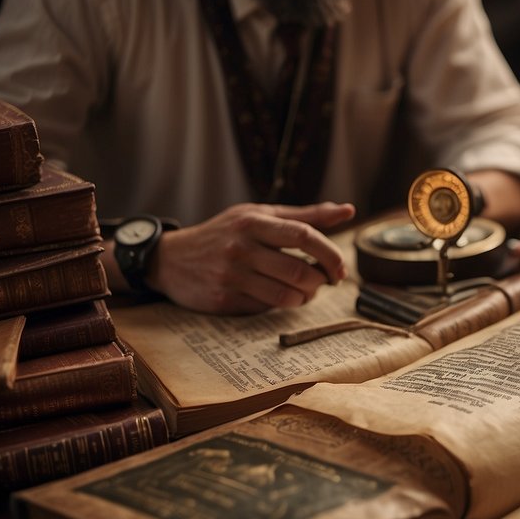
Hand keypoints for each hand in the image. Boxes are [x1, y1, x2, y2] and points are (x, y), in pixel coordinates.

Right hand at [149, 201, 355, 313]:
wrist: (171, 259)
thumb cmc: (226, 233)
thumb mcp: (259, 215)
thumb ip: (304, 216)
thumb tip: (348, 210)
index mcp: (253, 221)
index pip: (304, 236)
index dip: (330, 254)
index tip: (340, 268)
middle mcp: (241, 246)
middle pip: (299, 270)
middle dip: (321, 281)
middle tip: (325, 281)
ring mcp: (231, 274)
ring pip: (287, 295)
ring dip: (306, 297)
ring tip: (306, 290)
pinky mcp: (225, 298)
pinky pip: (267, 307)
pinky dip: (284, 305)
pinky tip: (283, 297)